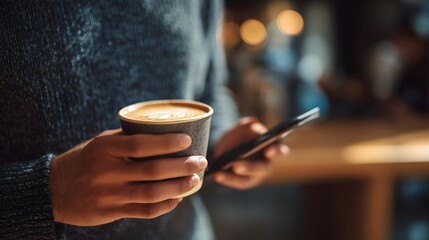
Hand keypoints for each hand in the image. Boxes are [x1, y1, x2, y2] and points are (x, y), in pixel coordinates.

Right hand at [50, 129, 206, 225]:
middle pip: (152, 170)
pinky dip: (165, 204)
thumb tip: (163, 132)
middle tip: (201, 161)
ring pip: (151, 193)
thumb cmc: (84, 160)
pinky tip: (178, 197)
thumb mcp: (100, 143)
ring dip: (178, 187)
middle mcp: (106, 172)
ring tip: (195, 180)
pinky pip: (144, 210)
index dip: (166, 143)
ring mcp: (109, 194)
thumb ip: (127, 139)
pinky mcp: (111, 211)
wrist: (53, 189)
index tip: (187, 139)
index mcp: (103, 149)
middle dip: (182, 166)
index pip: (140, 145)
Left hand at [213, 117, 288, 189]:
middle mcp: (267, 163)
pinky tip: (216, 175)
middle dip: (250, 167)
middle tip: (236, 165)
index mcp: (273, 148)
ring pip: (248, 179)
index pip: (280, 151)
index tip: (268, 150)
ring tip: (220, 172)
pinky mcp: (245, 181)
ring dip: (234, 177)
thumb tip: (254, 126)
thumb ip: (249, 125)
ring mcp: (256, 175)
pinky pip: (236, 182)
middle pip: (263, 168)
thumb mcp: (244, 126)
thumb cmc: (242, 134)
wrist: (229, 144)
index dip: (276, 151)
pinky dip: (226, 178)